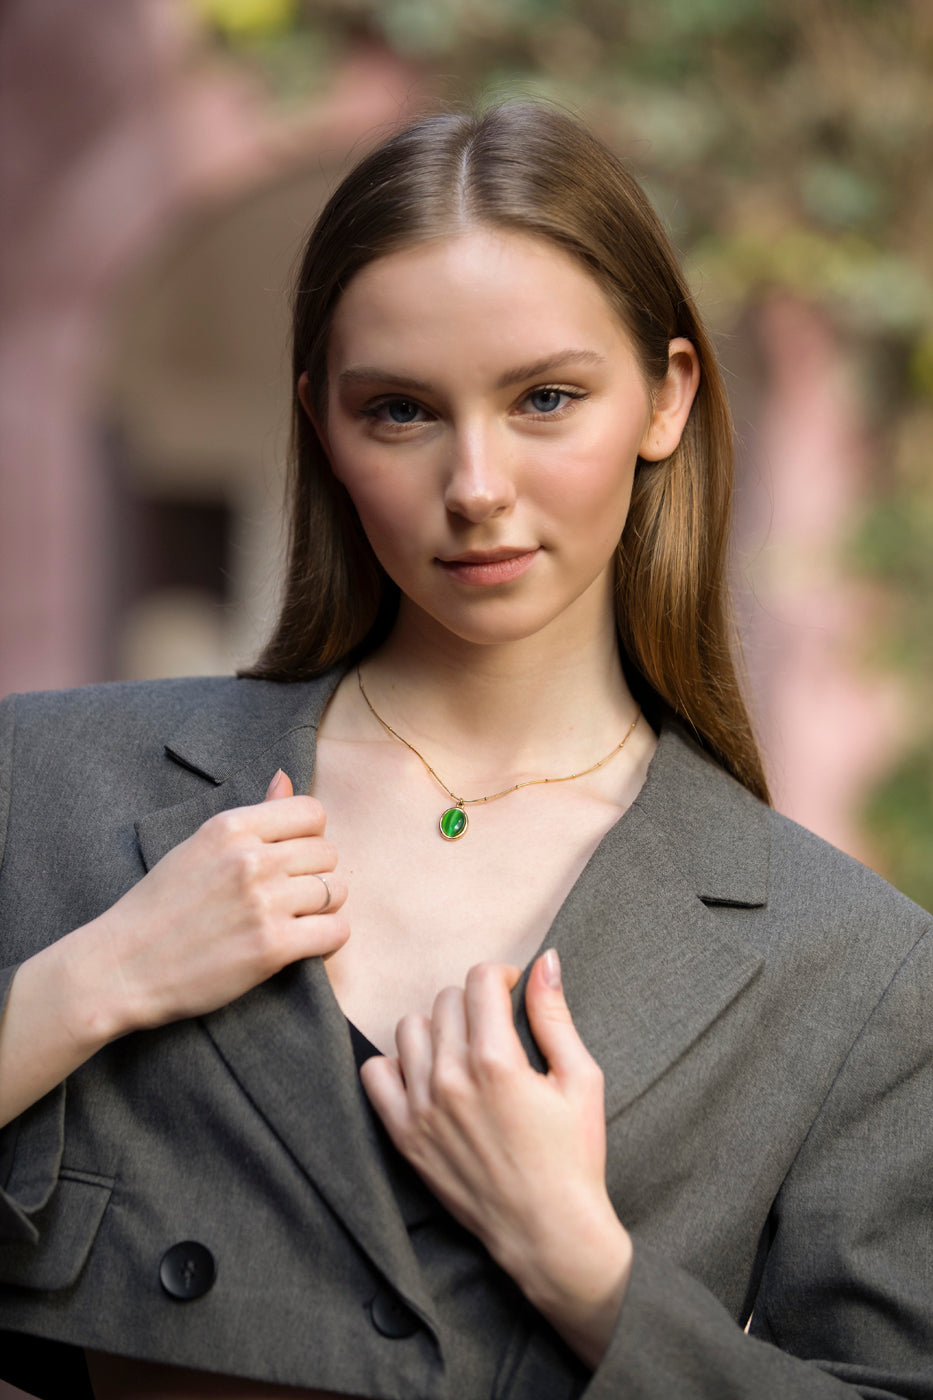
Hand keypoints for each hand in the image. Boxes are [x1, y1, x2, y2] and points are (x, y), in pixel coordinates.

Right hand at [82, 769, 348, 1036]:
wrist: (123, 967)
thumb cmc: (159, 906)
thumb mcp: (198, 846)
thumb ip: (252, 815)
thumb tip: (285, 777)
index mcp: (231, 827)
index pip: (312, 812)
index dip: (310, 837)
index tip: (292, 859)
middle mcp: (251, 859)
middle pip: (328, 853)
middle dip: (315, 874)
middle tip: (289, 897)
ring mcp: (263, 902)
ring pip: (336, 891)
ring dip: (323, 908)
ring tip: (295, 920)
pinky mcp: (271, 947)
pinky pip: (335, 932)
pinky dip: (327, 939)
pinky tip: (303, 944)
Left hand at [360, 950, 631, 1367]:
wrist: (549, 1232)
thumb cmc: (573, 1156)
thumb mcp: (581, 1079)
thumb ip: (555, 1015)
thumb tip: (546, 960)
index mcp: (497, 1061)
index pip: (479, 981)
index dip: (501, 976)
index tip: (512, 992)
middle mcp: (452, 1079)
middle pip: (446, 1000)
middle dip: (474, 1002)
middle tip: (495, 1028)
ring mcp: (422, 1108)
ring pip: (410, 1028)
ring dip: (437, 1028)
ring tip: (463, 1050)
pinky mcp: (404, 1136)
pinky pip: (376, 1074)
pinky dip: (398, 1065)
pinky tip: (428, 1074)